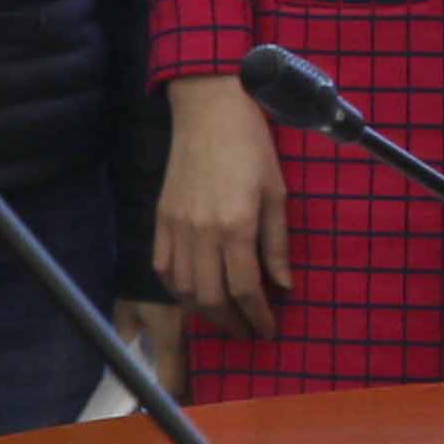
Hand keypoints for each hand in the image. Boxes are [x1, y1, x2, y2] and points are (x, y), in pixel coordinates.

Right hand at [154, 76, 291, 336]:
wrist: (209, 112)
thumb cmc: (252, 148)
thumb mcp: (277, 194)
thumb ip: (277, 244)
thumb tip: (283, 285)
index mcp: (236, 226)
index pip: (245, 289)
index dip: (258, 316)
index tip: (269, 330)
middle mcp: (201, 233)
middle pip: (210, 298)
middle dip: (230, 323)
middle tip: (247, 331)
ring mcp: (176, 228)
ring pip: (183, 290)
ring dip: (203, 312)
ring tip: (224, 317)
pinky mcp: (160, 220)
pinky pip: (163, 268)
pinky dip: (177, 290)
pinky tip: (192, 295)